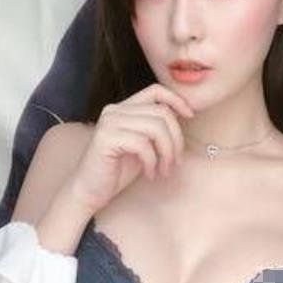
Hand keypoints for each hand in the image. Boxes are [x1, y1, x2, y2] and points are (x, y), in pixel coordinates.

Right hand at [67, 83, 193, 214]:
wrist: (91, 191)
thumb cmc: (119, 169)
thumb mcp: (145, 144)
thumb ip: (157, 127)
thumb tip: (184, 114)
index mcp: (124, 107)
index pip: (156, 91)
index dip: (177, 100)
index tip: (191, 116)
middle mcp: (115, 110)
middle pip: (162, 112)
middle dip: (176, 139)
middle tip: (176, 162)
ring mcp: (109, 122)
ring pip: (156, 128)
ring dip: (167, 153)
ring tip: (164, 170)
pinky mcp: (105, 138)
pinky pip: (143, 144)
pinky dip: (152, 162)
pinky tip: (150, 174)